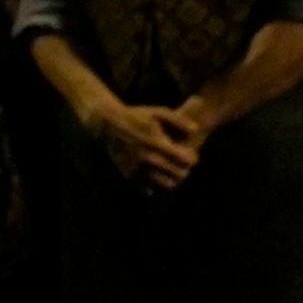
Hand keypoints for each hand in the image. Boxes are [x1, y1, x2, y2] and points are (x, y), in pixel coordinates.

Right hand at [84, 89, 205, 192]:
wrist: (107, 124)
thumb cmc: (137, 117)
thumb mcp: (157, 113)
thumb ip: (178, 121)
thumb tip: (195, 130)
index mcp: (156, 143)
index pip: (186, 161)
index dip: (192, 159)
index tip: (190, 156)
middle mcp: (146, 158)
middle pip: (179, 175)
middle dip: (184, 171)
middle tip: (183, 166)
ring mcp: (137, 168)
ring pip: (166, 185)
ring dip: (173, 180)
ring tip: (172, 172)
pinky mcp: (129, 175)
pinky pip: (150, 189)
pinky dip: (157, 185)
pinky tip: (158, 175)